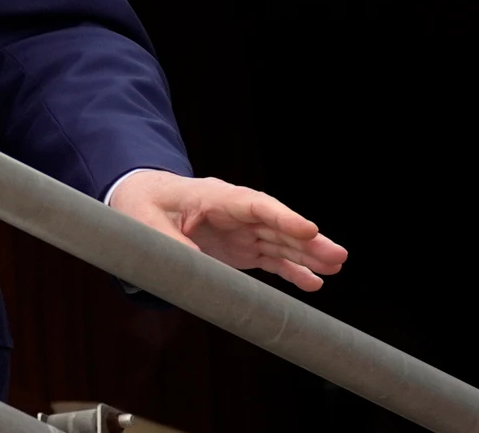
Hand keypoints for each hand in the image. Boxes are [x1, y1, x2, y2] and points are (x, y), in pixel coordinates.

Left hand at [107, 170, 347, 290]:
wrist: (139, 198)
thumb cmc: (142, 204)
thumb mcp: (145, 223)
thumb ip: (170, 245)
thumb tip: (196, 272)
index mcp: (214, 196)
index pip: (255, 205)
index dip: (282, 217)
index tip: (308, 229)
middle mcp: (234, 213)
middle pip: (276, 225)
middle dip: (307, 240)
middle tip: (338, 255)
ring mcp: (240, 231)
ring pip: (280, 242)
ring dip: (307, 255)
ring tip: (335, 267)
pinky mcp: (240, 248)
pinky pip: (270, 259)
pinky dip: (292, 270)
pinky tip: (314, 282)